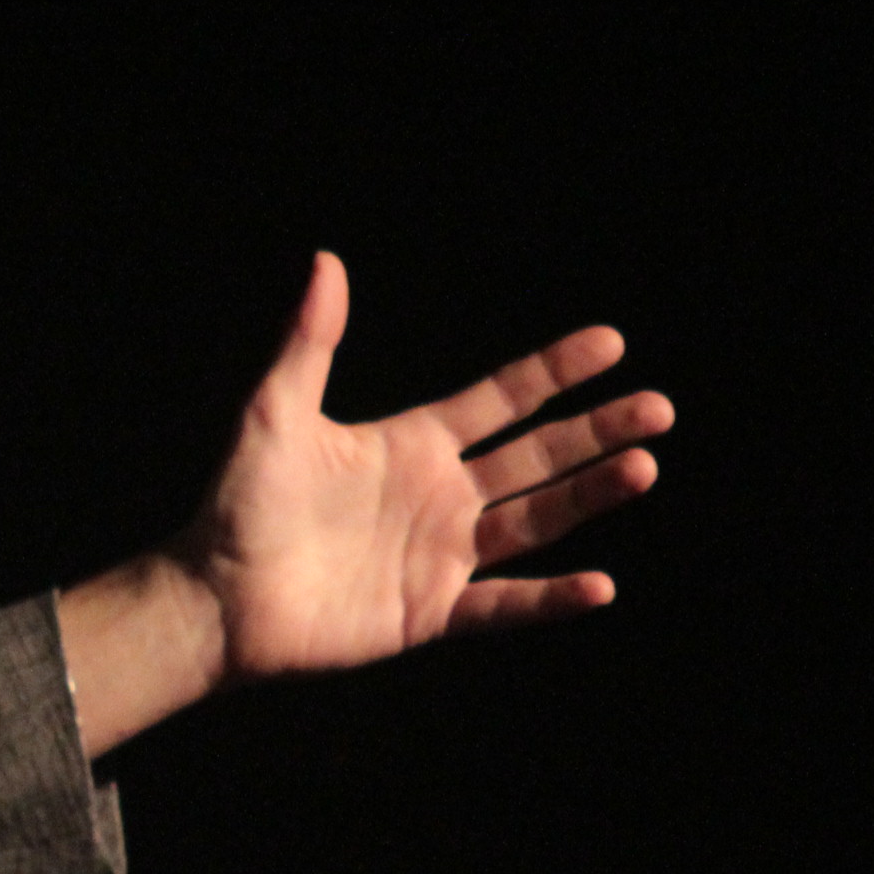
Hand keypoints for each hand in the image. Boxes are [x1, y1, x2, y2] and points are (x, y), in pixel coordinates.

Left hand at [60, 252, 670, 754]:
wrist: (214, 595)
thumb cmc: (238, 503)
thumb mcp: (274, 413)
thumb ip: (309, 343)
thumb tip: (325, 261)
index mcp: (412, 444)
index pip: (502, 400)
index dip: (554, 372)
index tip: (610, 342)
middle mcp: (439, 496)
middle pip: (537, 457)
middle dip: (597, 432)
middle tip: (660, 408)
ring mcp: (440, 555)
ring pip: (535, 522)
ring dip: (589, 497)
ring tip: (644, 468)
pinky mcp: (430, 612)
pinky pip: (503, 604)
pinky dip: (549, 598)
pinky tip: (600, 584)